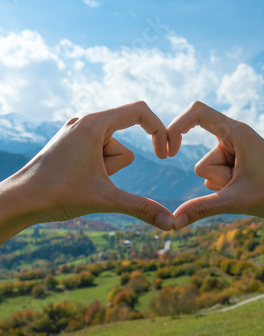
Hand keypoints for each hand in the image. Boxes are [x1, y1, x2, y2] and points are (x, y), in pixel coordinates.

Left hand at [0, 101, 173, 243]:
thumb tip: (171, 223)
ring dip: (104, 173)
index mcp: (93, 123)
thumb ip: (141, 208)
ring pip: (110, 154)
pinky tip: (75, 180)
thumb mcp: (106, 199)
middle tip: (90, 180)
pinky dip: (95, 171)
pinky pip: (97, 156)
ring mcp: (75, 133)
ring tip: (79, 181)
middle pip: (123, 145)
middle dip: (114, 169)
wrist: (19, 201)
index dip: (158, 131)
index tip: (164, 155)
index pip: (139, 112)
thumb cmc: (57, 194)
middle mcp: (84, 122)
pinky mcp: (70, 145)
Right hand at [167, 101, 263, 229]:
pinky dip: (226, 187)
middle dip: (216, 180)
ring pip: (208, 172)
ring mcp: (235, 151)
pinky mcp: (237, 162)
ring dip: (223, 186)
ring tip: (248, 187)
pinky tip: (247, 190)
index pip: (198, 112)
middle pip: (201, 161)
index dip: (177, 125)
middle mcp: (234, 137)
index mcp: (236, 133)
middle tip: (243, 185)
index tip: (168, 149)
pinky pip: (217, 177)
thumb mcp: (236, 201)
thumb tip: (173, 222)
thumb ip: (202, 209)